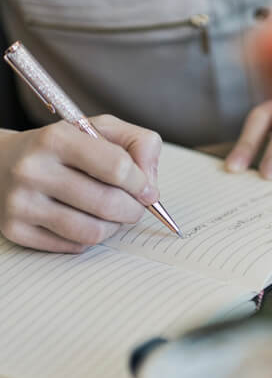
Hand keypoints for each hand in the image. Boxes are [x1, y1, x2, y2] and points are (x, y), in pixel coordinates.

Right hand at [0, 115, 161, 252]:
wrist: (2, 162)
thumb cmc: (65, 148)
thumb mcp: (101, 130)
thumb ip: (138, 143)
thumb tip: (150, 183)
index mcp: (56, 138)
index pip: (118, 167)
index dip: (142, 182)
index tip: (145, 188)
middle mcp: (33, 170)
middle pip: (109, 204)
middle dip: (134, 210)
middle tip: (135, 206)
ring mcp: (21, 203)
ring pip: (93, 232)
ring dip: (115, 227)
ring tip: (113, 215)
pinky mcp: (15, 231)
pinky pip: (74, 246)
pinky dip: (90, 238)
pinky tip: (85, 220)